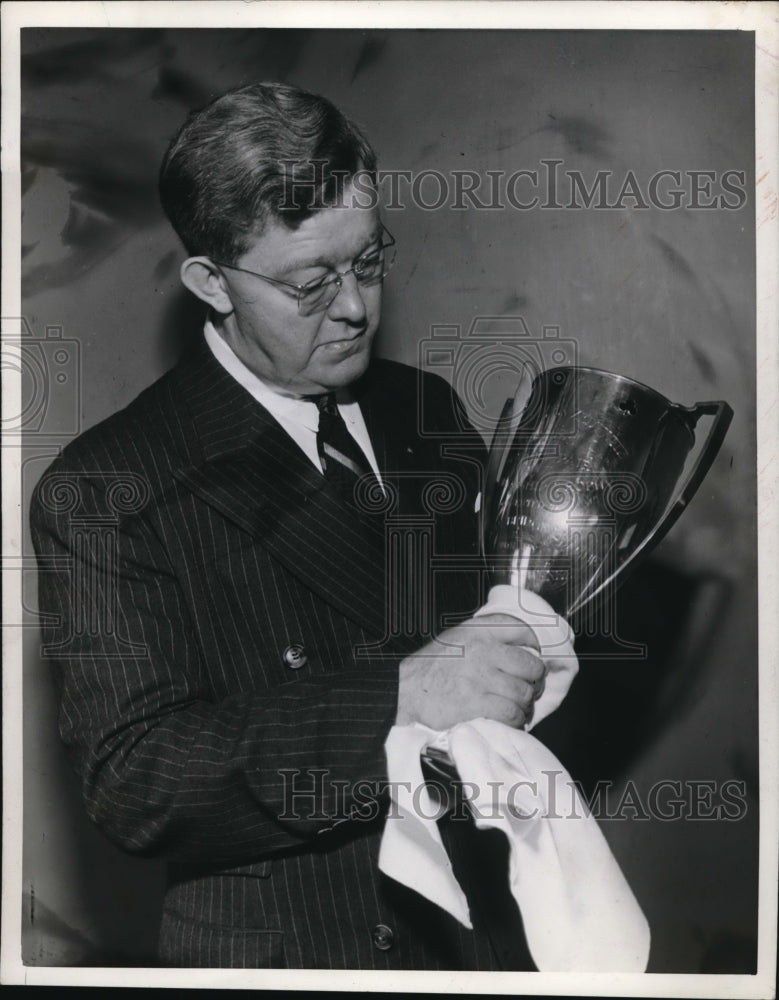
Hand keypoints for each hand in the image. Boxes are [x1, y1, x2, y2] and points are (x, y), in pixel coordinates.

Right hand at [396, 614, 547, 730]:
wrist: (403, 693)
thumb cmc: (429, 669)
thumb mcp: (454, 639)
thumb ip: (483, 638)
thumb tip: (516, 645)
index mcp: (478, 632)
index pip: (522, 630)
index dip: (535, 644)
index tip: (534, 655)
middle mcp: (483, 652)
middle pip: (531, 666)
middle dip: (534, 681)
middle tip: (529, 689)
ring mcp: (482, 679)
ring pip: (524, 694)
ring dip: (525, 706)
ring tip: (517, 709)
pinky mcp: (479, 705)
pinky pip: (512, 715)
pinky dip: (515, 721)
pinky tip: (508, 721)